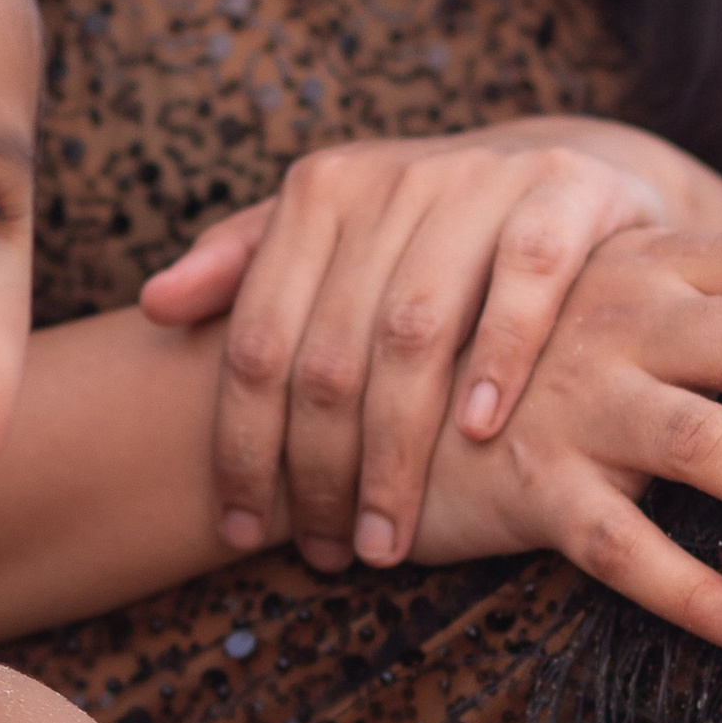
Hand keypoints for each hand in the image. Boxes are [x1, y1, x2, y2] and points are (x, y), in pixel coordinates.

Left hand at [140, 123, 693, 572]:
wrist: (570, 170)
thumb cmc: (430, 230)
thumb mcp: (333, 236)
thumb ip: (243, 267)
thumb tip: (152, 306)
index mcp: (319, 193)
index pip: (258, 339)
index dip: (243, 444)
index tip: (241, 529)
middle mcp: (391, 179)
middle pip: (330, 351)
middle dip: (321, 470)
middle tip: (330, 553)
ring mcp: (479, 180)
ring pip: (414, 331)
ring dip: (396, 448)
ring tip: (388, 536)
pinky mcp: (565, 189)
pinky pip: (525, 278)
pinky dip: (499, 356)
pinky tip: (479, 432)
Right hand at [409, 220, 721, 654]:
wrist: (359, 401)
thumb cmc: (521, 362)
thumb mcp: (615, 305)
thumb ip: (714, 310)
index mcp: (656, 260)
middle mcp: (618, 314)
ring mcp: (569, 398)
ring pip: (712, 444)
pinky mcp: (527, 485)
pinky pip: (627, 552)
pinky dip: (703, 600)